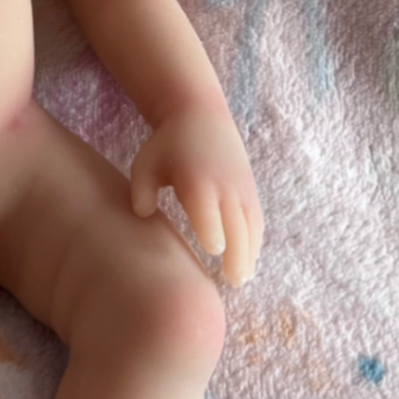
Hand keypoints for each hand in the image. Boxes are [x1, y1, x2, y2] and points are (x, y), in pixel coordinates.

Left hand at [129, 105, 262, 285]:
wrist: (201, 117)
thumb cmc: (167, 146)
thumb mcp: (146, 163)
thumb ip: (141, 190)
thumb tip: (143, 214)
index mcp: (197, 180)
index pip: (207, 207)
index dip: (213, 227)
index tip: (214, 249)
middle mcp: (224, 186)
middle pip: (236, 222)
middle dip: (238, 251)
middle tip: (235, 281)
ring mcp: (241, 188)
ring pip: (251, 225)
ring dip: (250, 252)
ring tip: (243, 279)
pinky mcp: (250, 190)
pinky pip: (256, 220)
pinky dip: (255, 241)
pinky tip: (249, 262)